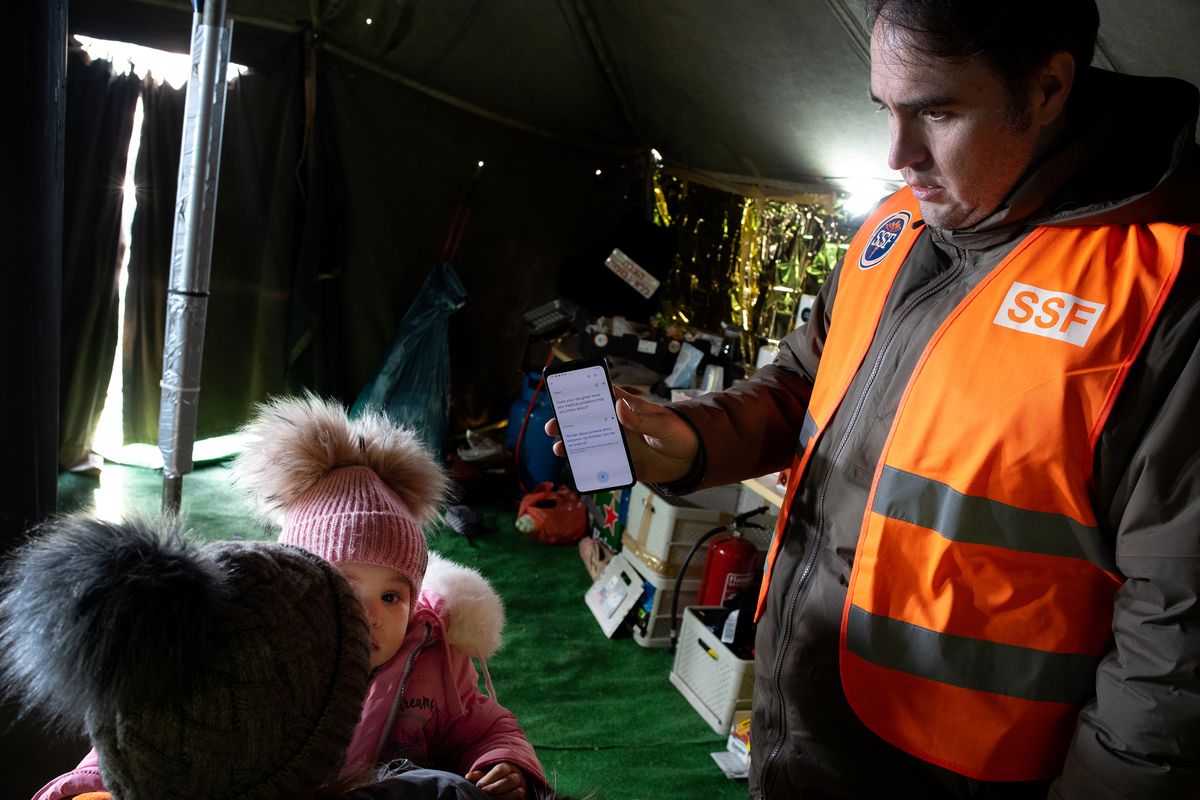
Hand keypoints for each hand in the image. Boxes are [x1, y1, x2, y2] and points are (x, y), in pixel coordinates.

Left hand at [466, 761, 525, 798]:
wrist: (508, 781)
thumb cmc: (495, 777)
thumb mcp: (487, 773)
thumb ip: (478, 775)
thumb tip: (468, 776)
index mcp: (508, 766)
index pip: (501, 769)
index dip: (490, 777)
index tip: (479, 785)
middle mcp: (516, 775)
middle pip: (509, 780)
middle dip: (495, 787)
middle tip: (483, 792)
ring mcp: (521, 785)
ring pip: (516, 791)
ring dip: (502, 796)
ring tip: (490, 799)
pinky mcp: (523, 795)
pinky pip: (519, 798)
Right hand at [545, 386, 699, 484]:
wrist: (691, 460)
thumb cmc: (680, 433)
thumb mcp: (664, 424)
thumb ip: (643, 418)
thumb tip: (619, 407)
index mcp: (627, 407)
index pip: (601, 394)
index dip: (581, 392)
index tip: (563, 392)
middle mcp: (617, 424)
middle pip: (587, 420)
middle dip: (567, 421)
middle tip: (553, 425)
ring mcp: (617, 443)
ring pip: (588, 441)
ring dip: (571, 443)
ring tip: (559, 447)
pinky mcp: (620, 462)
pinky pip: (600, 463)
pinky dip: (586, 465)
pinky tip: (577, 467)